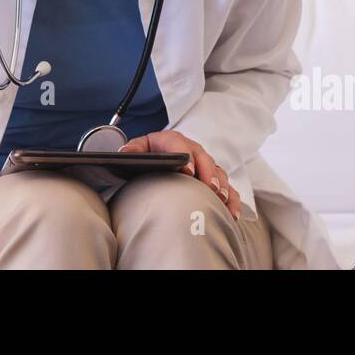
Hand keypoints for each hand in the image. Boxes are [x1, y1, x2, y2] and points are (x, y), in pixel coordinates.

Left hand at [118, 131, 241, 219]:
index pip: (179, 144)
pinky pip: (227, 187)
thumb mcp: (140, 149)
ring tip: (220, 198)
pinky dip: (231, 199)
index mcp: (172, 140)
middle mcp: (192, 150)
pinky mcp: (213, 178)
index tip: (187, 171)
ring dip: (221, 185)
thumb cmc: (150, 154)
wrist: (158, 159)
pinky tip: (231, 213)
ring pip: (218, 172)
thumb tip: (124, 154)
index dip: (185, 156)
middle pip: (204, 158)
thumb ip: (133, 150)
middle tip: (209, 187)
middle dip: (208, 173)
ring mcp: (204, 164)